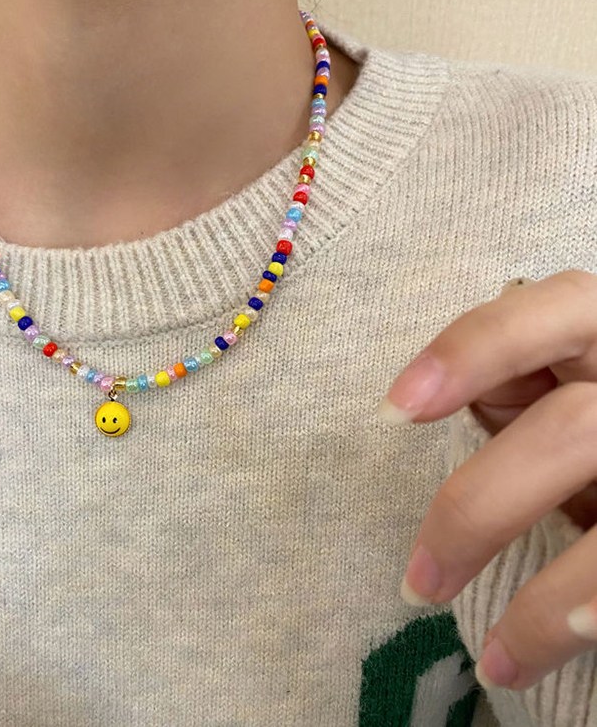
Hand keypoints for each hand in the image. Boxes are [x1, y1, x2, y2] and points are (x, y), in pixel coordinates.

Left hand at [376, 269, 596, 691]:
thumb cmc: (578, 426)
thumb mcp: (547, 387)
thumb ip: (505, 381)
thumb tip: (410, 406)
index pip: (548, 312)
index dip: (472, 351)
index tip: (395, 410)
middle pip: (570, 428)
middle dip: (480, 510)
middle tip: (417, 583)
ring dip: (546, 605)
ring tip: (492, 661)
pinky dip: (585, 613)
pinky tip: (545, 654)